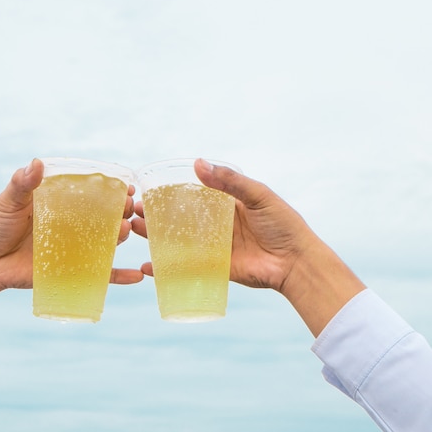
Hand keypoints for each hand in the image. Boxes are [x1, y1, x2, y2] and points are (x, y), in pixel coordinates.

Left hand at [0, 159, 141, 336]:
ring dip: (121, 236)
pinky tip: (137, 276)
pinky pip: (99, 274)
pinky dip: (119, 276)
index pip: (93, 193)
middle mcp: (73, 224)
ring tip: (125, 230)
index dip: (113, 188)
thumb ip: (22, 183)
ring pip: (106, 242)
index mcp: (62, 204)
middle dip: (122, 211)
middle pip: (105, 216)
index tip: (128, 185)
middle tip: (128, 207)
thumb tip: (37, 163)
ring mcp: (74, 248)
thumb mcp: (8, 201)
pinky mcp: (71, 270)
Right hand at [132, 158, 364, 335]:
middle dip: (156, 216)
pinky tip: (149, 267)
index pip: (191, 197)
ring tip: (135, 230)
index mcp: (224, 205)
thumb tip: (197, 163)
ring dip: (156, 237)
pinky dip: (166, 267)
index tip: (148, 190)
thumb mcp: (258, 195)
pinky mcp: (214, 268)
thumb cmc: (283, 224)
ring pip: (177, 241)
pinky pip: (186, 266)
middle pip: (179, 219)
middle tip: (135, 212)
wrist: (296, 262)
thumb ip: (229, 181)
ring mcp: (213, 248)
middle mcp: (215, 226)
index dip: (170, 194)